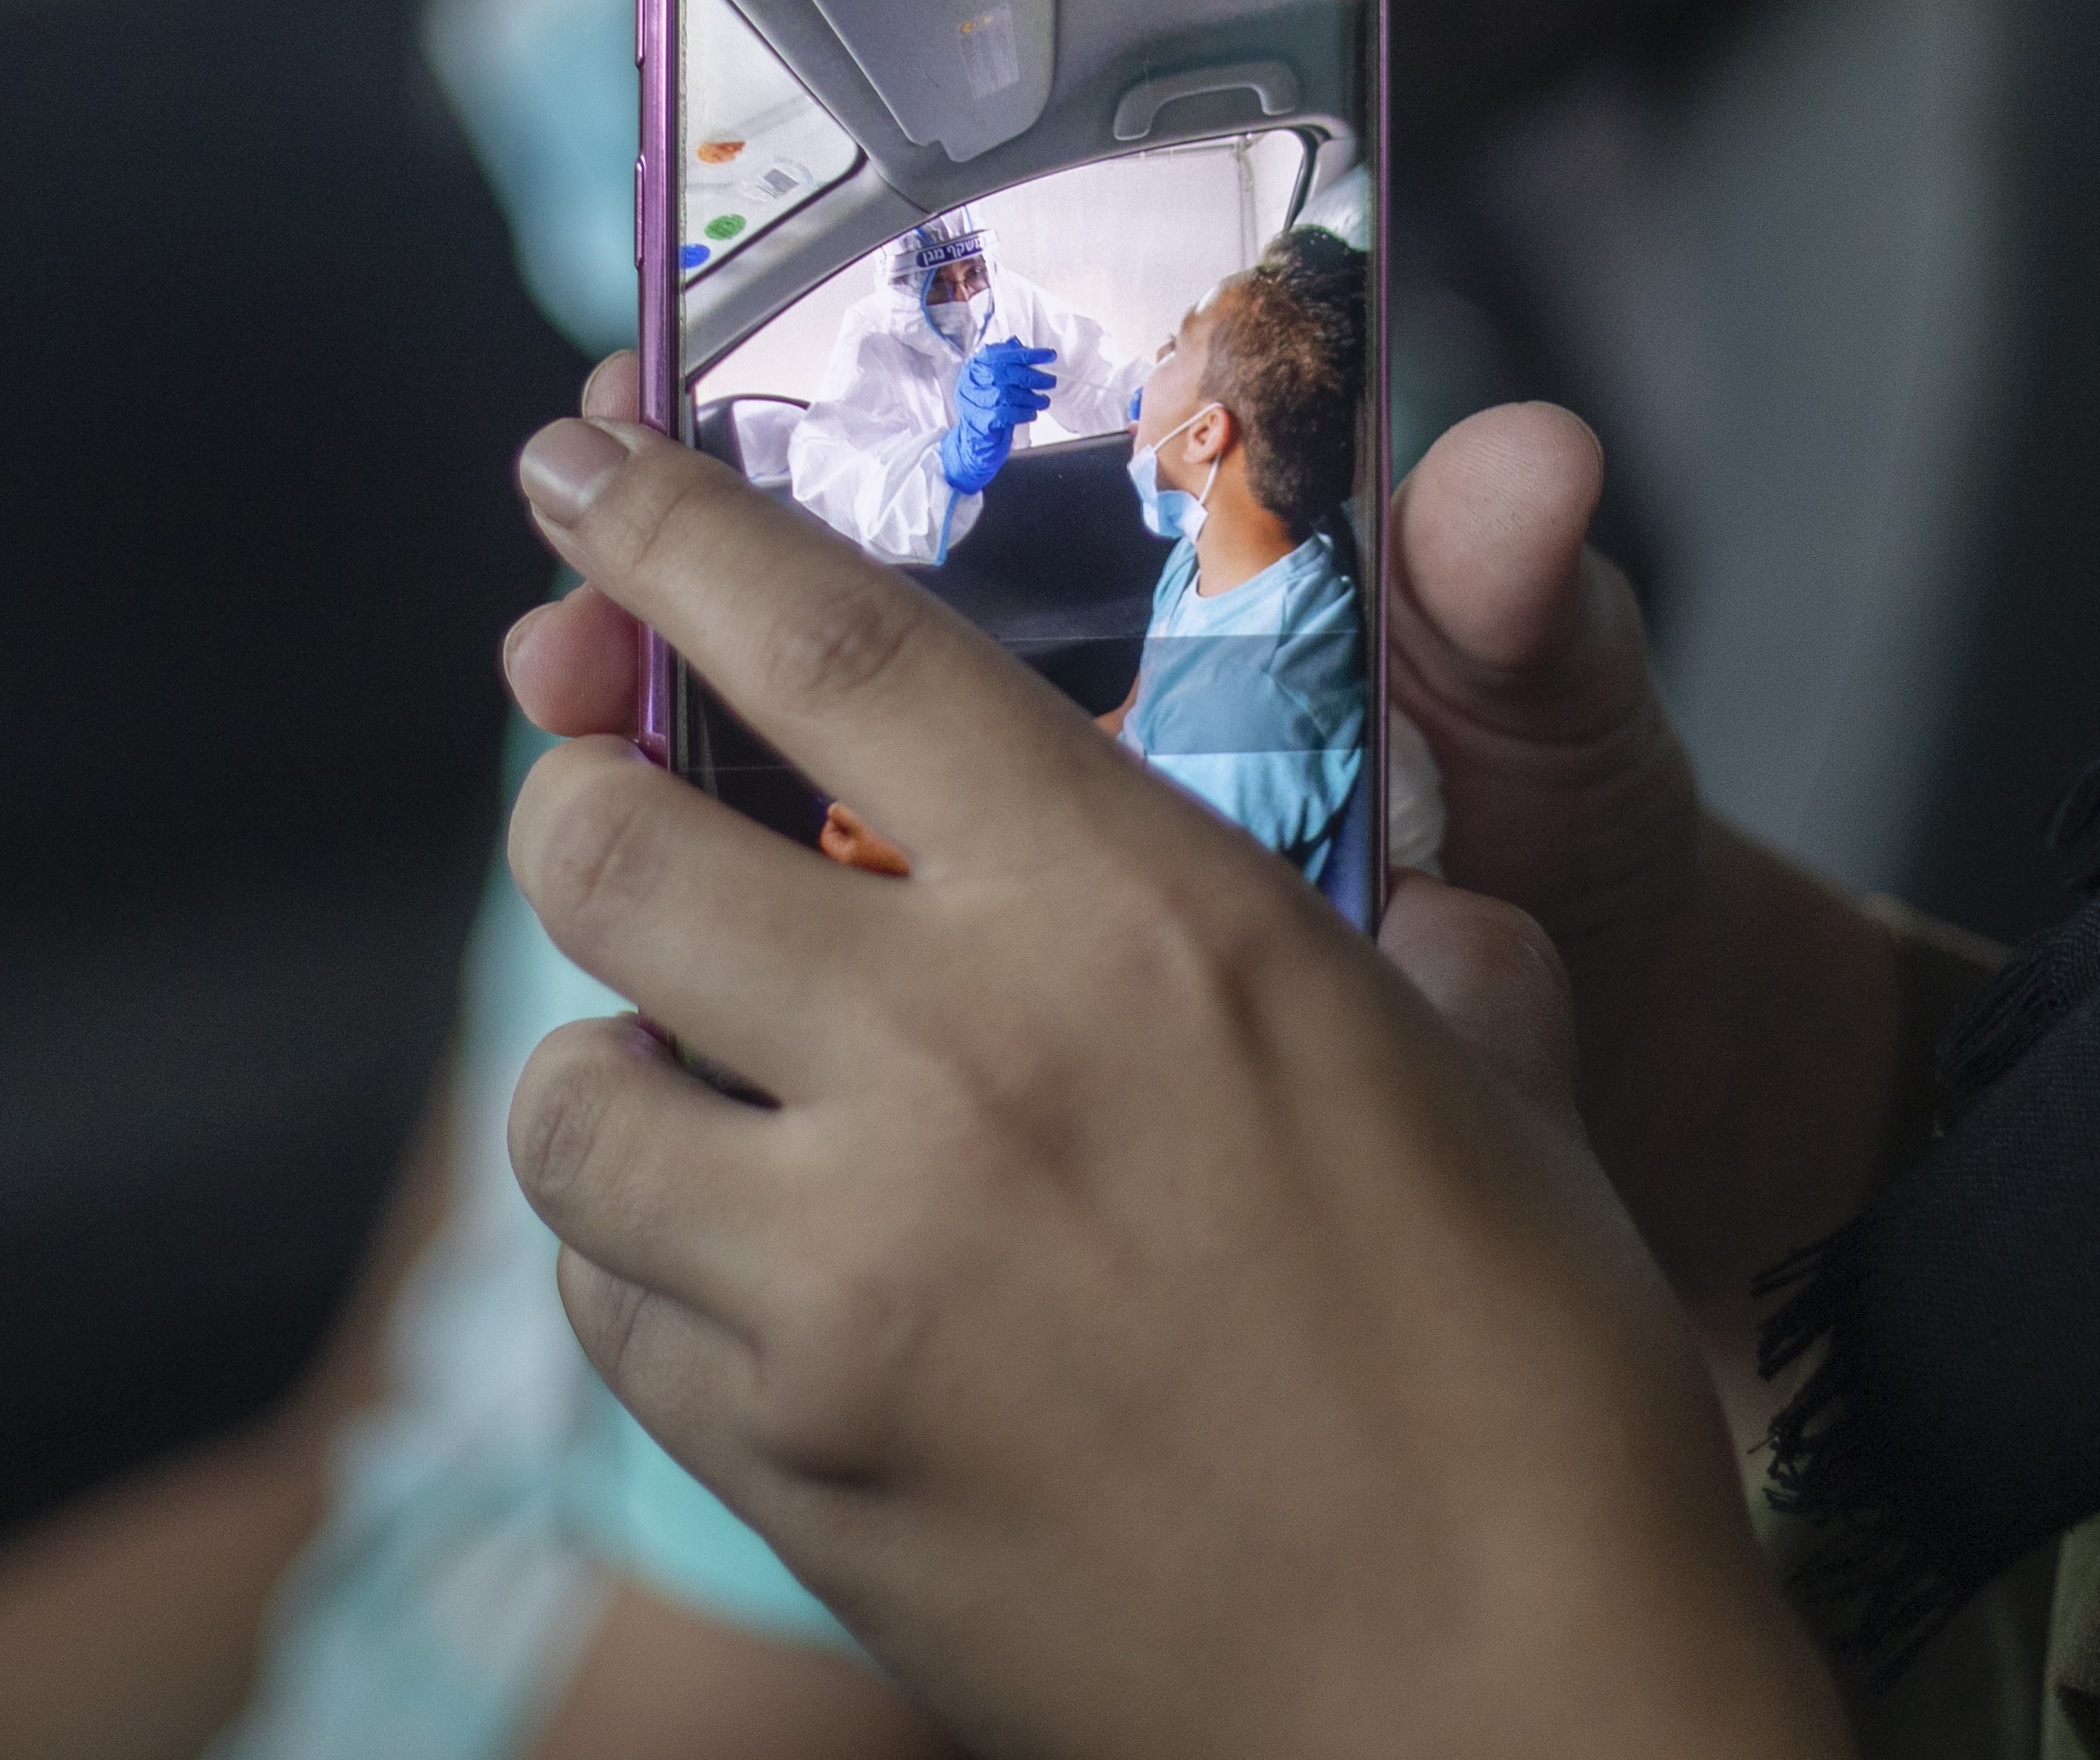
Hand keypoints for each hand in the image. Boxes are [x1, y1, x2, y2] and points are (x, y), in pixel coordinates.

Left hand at [495, 364, 1844, 1759]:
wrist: (1504, 1711)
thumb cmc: (1534, 1387)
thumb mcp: (1493, 1073)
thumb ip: (1409, 933)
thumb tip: (1405, 896)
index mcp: (1133, 916)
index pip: (825, 641)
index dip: (664, 529)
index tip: (570, 464)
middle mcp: (957, 1064)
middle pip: (607, 851)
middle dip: (583, 807)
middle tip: (622, 814)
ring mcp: (850, 1279)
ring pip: (565, 1102)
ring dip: (605, 1069)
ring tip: (695, 1087)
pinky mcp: (793, 1464)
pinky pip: (611, 1309)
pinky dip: (642, 1265)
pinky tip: (744, 1269)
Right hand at [934, 339, 1058, 496]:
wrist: (974, 439)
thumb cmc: (988, 406)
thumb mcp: (995, 380)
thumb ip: (1004, 361)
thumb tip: (1017, 343)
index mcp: (975, 366)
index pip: (1003, 354)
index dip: (1028, 354)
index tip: (1049, 355)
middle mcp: (971, 381)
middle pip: (1005, 372)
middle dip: (1033, 376)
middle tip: (1050, 381)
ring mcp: (974, 402)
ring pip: (1008, 394)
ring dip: (1032, 397)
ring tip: (1043, 401)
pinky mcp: (981, 421)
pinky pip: (1007, 414)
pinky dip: (1024, 413)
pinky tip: (1031, 413)